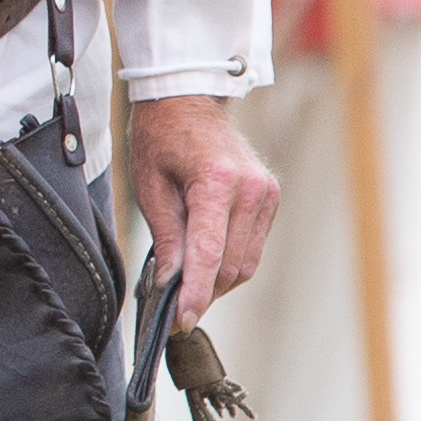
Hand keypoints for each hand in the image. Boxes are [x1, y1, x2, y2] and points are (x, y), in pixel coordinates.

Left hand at [127, 93, 278, 328]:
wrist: (187, 100)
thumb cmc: (161, 137)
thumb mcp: (150, 187)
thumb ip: (166, 238)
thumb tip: (170, 284)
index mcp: (218, 182)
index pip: (209, 253)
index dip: (196, 293)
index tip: (182, 320)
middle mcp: (251, 190)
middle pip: (231, 265)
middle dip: (204, 292)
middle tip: (175, 306)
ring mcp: (266, 194)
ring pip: (246, 262)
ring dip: (217, 281)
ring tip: (187, 285)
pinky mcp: (270, 198)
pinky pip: (252, 247)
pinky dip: (229, 262)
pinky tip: (206, 262)